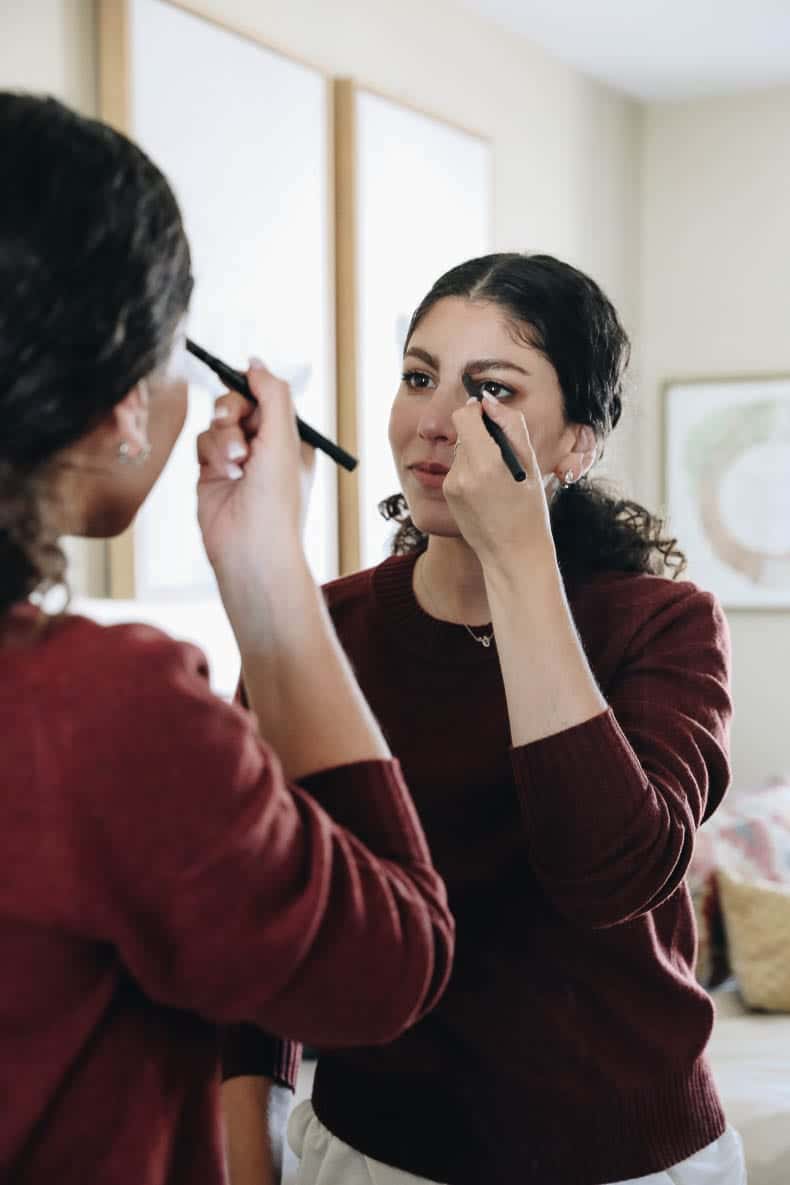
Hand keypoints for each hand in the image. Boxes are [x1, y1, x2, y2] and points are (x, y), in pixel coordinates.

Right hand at [196, 360, 315, 578]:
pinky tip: (224, 475)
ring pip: (217, 422)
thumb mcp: (283, 438)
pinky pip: (203, 441)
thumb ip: (272, 394)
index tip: (243, 381)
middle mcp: (265, 447)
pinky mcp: (212, 471)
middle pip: (239, 403)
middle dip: (234, 412)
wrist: (251, 547)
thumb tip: (255, 362)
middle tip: (235, 423)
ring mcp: (237, 459)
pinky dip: (211, 454)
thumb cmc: (277, 500)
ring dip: (223, 438)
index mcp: (291, 438)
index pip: (269, 396)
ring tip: (236, 465)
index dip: (254, 388)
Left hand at [443, 396, 555, 573]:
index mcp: (486, 462)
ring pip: (460, 451)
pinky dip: (471, 473)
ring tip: (497, 480)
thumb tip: (488, 401)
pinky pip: (457, 469)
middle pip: (462, 432)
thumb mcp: (530, 464)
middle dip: (481, 436)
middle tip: (502, 458)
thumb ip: (511, 425)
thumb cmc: (529, 511)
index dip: (477, 412)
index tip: (490, 420)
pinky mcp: (447, 494)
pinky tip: (486, 492)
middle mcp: (462, 473)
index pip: (464, 415)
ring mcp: (451, 485)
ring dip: (477, 455)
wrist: (512, 554)